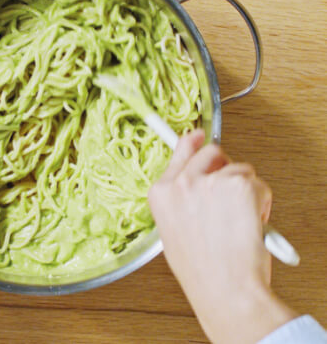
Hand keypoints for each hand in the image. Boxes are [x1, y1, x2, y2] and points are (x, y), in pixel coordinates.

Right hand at [148, 130, 295, 343]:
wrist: (224, 288)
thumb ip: (182, 200)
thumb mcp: (174, 230)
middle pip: (212, 152)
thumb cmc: (202, 270)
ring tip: (240, 220)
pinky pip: (257, 183)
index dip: (193, 142)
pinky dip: (261, 201)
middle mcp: (182, 182)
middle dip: (225, 167)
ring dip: (245, 190)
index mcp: (162, 193)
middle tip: (232, 191)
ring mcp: (210, 181)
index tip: (198, 135)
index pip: (179, 151)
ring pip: (239, 169)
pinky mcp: (239, 185)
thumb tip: (199, 181)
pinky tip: (251, 223)